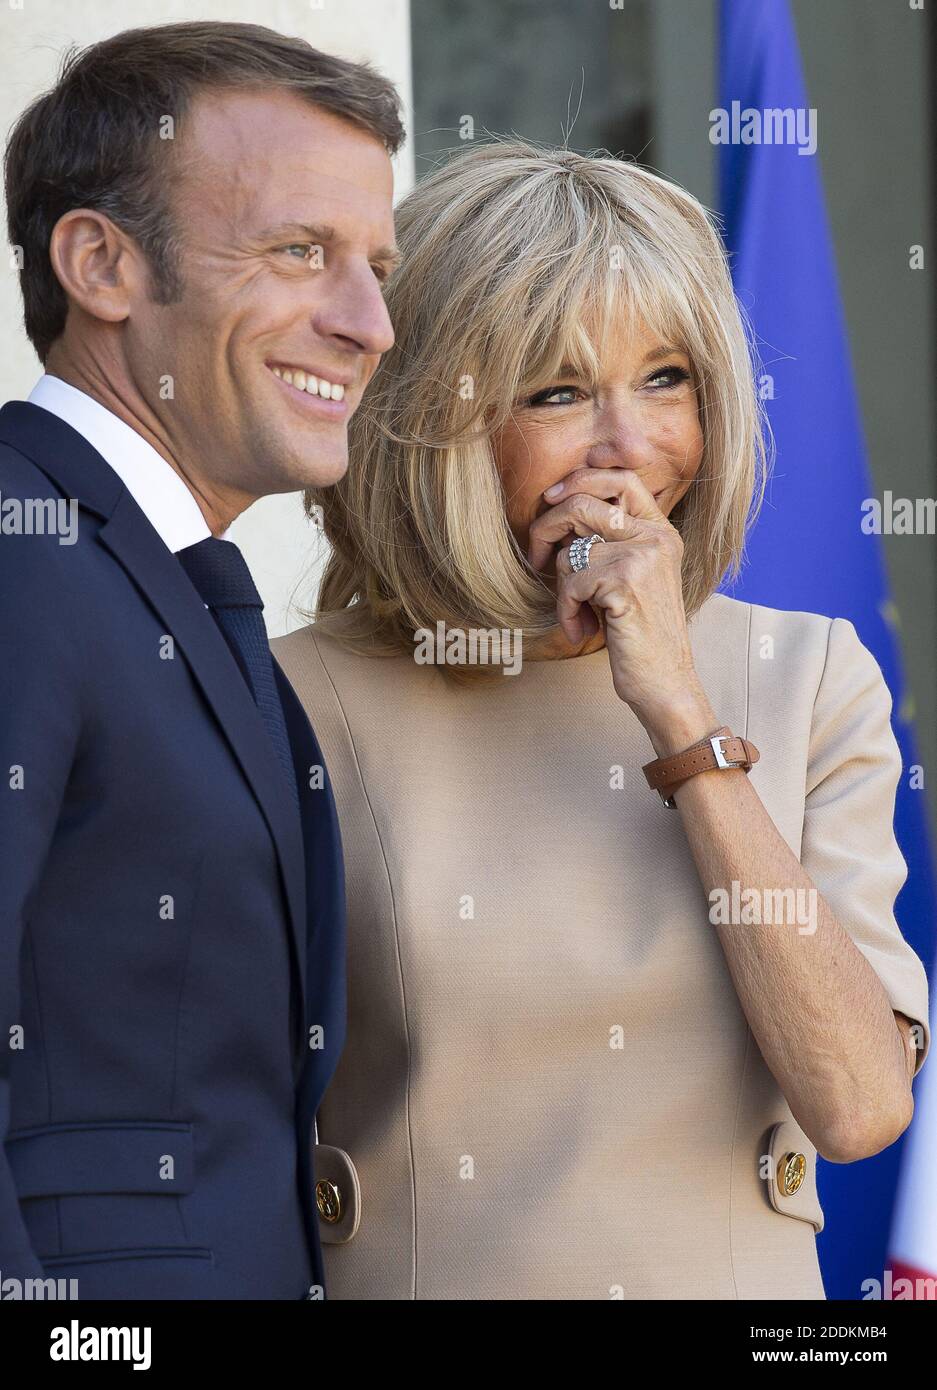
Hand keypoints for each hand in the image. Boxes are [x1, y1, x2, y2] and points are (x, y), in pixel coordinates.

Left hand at [527, 468, 709, 731]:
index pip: (621, 479)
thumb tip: (559, 512)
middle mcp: (656, 538)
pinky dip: (567, 610)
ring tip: (578, 615)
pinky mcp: (626, 582)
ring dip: (563, 589)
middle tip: (537, 558)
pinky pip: (571, 582)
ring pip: (571, 552)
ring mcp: (643, 557)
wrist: (664, 683)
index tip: (552, 497)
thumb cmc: (637, 636)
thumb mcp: (629, 579)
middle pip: (582, 505)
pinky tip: (582, 630)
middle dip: (547, 529)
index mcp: (661, 533)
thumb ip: (607, 544)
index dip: (581, 479)